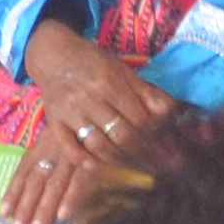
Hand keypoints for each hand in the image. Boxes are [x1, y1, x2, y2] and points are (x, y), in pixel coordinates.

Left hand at [2, 118, 111, 223]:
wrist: (104, 97)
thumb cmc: (81, 118)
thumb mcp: (60, 133)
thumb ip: (49, 154)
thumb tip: (32, 181)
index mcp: (44, 144)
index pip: (24, 170)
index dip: (14, 191)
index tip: (3, 212)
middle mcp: (54, 150)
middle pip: (36, 182)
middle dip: (26, 208)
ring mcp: (73, 153)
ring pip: (54, 184)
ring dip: (44, 209)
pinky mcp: (94, 156)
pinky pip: (81, 179)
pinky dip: (72, 197)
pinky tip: (64, 216)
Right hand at [24, 17, 171, 164]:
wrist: (55, 56)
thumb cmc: (94, 63)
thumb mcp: (122, 71)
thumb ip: (145, 92)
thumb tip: (169, 112)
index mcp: (110, 83)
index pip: (139, 119)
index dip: (154, 136)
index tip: (163, 147)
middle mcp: (89, 98)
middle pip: (121, 134)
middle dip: (141, 152)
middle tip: (153, 163)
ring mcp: (70, 112)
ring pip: (98, 144)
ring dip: (117, 159)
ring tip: (131, 165)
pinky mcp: (54, 122)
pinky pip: (68, 147)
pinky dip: (83, 160)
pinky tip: (96, 166)